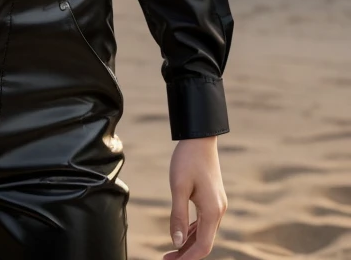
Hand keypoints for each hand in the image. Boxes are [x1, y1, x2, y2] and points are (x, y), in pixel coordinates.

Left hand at [162, 136, 227, 258]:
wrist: (200, 138)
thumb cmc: (187, 160)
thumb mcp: (178, 187)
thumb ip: (178, 216)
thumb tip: (175, 242)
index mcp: (212, 210)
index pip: (203, 246)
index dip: (188, 258)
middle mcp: (218, 210)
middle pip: (204, 242)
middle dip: (187, 253)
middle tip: (166, 259)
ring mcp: (217, 204)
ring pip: (205, 233)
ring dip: (189, 243)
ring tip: (171, 251)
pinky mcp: (213, 198)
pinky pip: (204, 222)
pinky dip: (193, 231)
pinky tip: (181, 234)